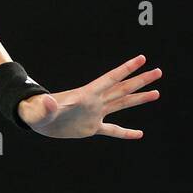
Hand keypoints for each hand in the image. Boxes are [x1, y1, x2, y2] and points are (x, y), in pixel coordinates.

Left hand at [17, 54, 160, 139]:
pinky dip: (125, 132)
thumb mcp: (39, 109)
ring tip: (157, 93)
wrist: (34, 119)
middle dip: (140, 80)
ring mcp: (93, 114)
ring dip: (139, 99)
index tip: (142, 58)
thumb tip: (50, 101)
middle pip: (122, 88)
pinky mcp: (90, 127)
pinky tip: (139, 134)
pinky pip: (112, 129)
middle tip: (158, 71)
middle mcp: (94, 102)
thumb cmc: (34, 111)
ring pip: (121, 104)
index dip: (126, 69)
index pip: (110, 79)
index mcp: (85, 95)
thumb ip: (47, 106)